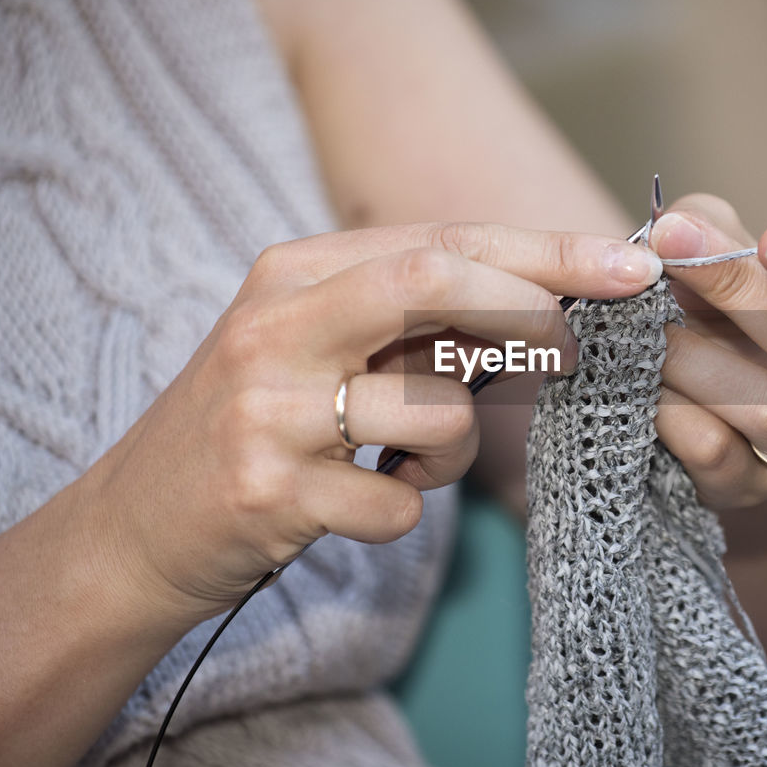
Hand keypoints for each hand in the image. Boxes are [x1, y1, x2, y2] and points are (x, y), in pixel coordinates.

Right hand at [74, 223, 661, 617]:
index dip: (549, 251)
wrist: (134, 527)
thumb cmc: (261, 425)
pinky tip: (361, 504)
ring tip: (408, 464)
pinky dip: (407, 512)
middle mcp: (277, 325)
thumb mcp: (324, 346)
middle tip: (572, 353)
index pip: (443, 239)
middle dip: (530, 312)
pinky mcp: (268, 492)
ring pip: (437, 409)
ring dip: (455, 450)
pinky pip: (402, 508)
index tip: (632, 267)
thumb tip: (547, 303)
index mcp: (295, 272)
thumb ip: (417, 318)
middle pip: (437, 281)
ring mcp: (268, 408)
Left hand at [648, 195, 766, 509]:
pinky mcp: (750, 487)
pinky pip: (717, 451)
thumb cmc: (720, 308)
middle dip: (741, 294)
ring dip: (699, 359)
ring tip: (647, 322)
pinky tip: (639, 376)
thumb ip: (710, 228)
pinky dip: (672, 409)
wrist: (702, 401)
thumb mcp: (722, 247)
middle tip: (671, 247)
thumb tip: (680, 231)